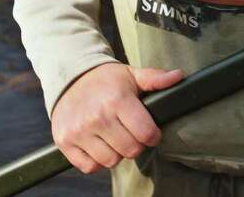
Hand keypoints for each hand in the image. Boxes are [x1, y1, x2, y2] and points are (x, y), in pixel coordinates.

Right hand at [50, 61, 183, 173]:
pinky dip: (96, 161)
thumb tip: (178, 76)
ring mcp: (79, 131)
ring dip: (116, 153)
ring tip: (114, 138)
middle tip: (131, 133)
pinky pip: (89, 167)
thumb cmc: (106, 80)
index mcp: (117, 99)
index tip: (150, 132)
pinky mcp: (65, 141)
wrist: (69, 77)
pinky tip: (98, 145)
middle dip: (136, 144)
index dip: (153, 136)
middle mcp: (98, 117)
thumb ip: (155, 78)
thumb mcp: (131, 75)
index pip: (146, 134)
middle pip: (130, 150)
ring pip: (111, 161)